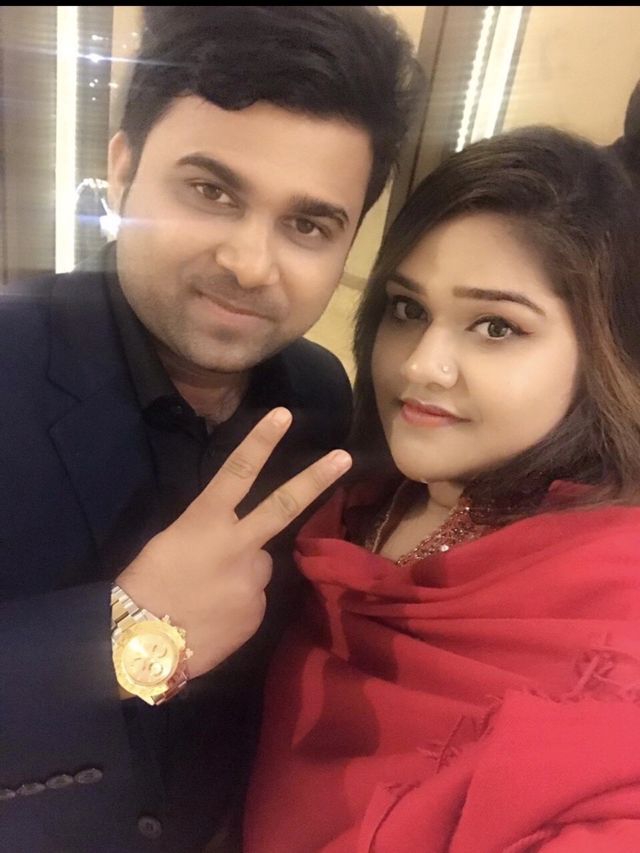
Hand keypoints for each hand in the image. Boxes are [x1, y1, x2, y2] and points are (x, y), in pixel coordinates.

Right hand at [115, 407, 350, 677]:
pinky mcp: (258, 611)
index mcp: (205, 521)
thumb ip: (211, 533)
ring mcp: (252, 580)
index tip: (284, 415)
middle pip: (283, 506)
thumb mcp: (172, 543)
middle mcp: (237, 545)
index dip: (260, 442)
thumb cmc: (145, 586)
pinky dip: (238, 603)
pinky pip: (253, 599)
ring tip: (209, 594)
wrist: (143, 646)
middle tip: (344, 457)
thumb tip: (237, 542)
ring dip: (242, 573)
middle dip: (316, 478)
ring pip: (259, 566)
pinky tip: (214, 616)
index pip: (236, 472)